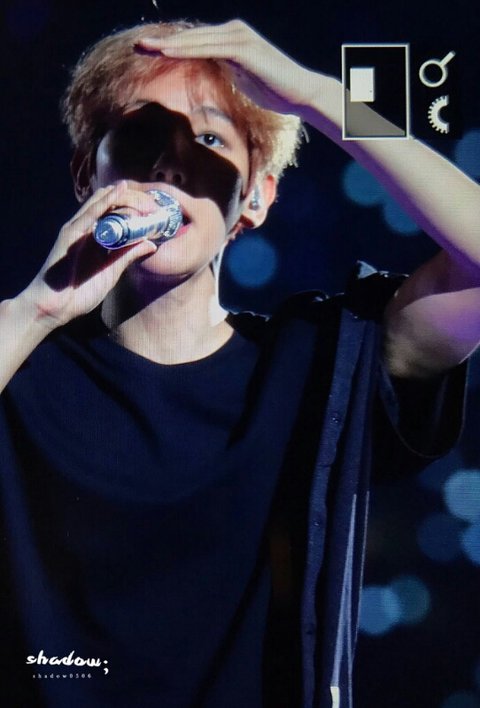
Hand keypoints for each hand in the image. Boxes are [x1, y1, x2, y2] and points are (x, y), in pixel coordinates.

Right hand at [22, 182, 158, 329]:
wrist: (54, 307)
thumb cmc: (78, 292)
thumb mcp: (112, 272)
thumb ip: (128, 256)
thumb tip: (151, 244)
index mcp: (97, 237)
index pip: (118, 212)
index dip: (138, 207)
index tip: (157, 211)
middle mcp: (87, 229)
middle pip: (112, 204)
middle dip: (135, 200)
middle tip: (156, 205)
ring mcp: (78, 229)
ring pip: (103, 203)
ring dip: (125, 197)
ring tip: (145, 197)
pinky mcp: (70, 234)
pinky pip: (90, 214)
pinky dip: (105, 202)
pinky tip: (118, 192)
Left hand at [136, 19, 316, 114]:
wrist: (299, 92)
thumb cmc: (274, 91)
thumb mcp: (242, 80)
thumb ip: (226, 72)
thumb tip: (211, 79)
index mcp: (231, 40)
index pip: (195, 43)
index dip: (171, 47)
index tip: (149, 52)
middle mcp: (233, 32)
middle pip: (191, 38)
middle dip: (163, 43)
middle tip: (138, 45)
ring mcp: (238, 37)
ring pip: (196, 40)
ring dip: (169, 44)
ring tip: (145, 47)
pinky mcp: (242, 47)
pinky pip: (208, 48)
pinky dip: (187, 49)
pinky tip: (169, 52)